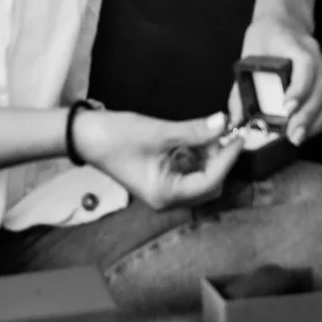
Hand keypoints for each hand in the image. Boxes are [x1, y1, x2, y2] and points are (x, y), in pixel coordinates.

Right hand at [74, 107, 242, 210]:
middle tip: (227, 132)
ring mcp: (165, 187)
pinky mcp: (162, 175)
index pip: (210, 182)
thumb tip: (223, 124)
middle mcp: (167, 197)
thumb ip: (193, 131)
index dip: (227, 158)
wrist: (83, 134)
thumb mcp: (157, 133)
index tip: (238, 136)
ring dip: (209, 154)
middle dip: (220, 158)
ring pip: (201, 175)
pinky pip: (189, 168)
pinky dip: (197, 153)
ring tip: (212, 130)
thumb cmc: (113, 137)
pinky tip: (197, 135)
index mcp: (165, 195)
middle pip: (209, 184)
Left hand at [241, 15, 321, 143]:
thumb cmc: (264, 38)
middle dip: (308, 113)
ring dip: (316, 119)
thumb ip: (241, 88)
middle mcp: (314, 54)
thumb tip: (237, 119)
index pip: (305, 64)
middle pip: (320, 85)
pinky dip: (321, 117)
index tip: (287, 108)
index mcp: (293, 43)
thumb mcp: (248, 55)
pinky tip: (308, 129)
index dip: (299, 87)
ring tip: (299, 137)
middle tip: (293, 134)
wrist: (283, 22)